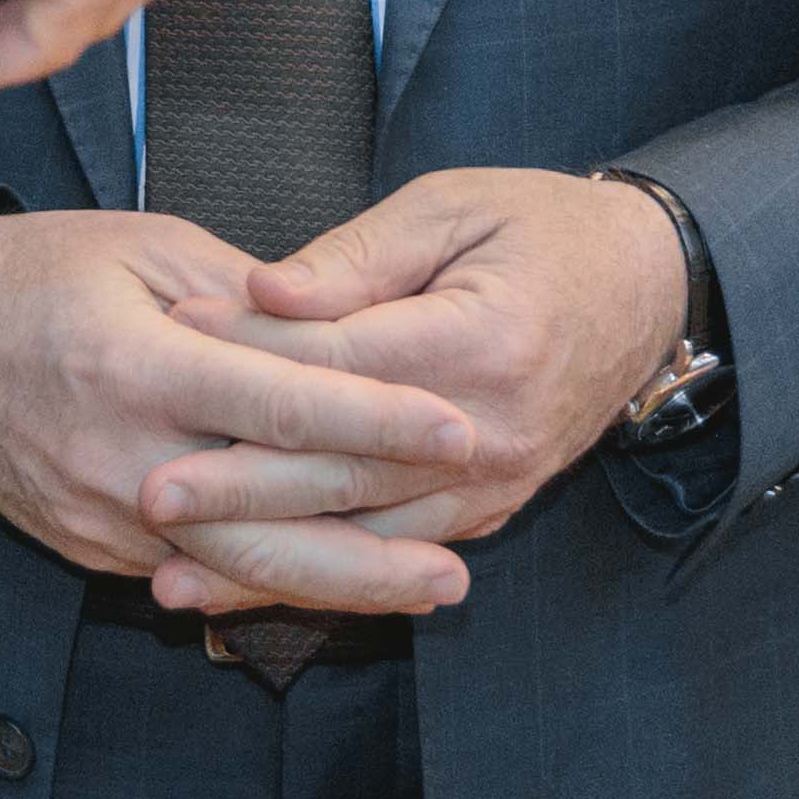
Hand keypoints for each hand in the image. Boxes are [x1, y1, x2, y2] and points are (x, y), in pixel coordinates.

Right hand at [0, 210, 480, 603]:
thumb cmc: (41, 273)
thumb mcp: (146, 246)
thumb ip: (250, 297)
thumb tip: (343, 329)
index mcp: (138, 361)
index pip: (278, 403)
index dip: (374, 421)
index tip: (455, 429)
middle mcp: (121, 453)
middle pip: (267, 519)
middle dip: (374, 546)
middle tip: (461, 561)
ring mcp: (102, 514)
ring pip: (237, 570)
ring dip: (338, 586)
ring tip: (427, 588)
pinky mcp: (91, 547)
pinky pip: (194, 573)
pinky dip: (271, 583)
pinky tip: (342, 584)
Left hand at [131, 169, 694, 613]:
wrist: (649, 290)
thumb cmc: (542, 229)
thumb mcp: (453, 207)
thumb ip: (356, 258)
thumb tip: (261, 290)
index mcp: (480, 342)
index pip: (342, 361)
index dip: (252, 350)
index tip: (172, 336)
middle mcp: (489, 432)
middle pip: (343, 470)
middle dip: (239, 489)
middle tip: (148, 494)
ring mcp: (492, 485)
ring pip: (362, 537)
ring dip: (266, 562)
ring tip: (172, 575)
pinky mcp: (488, 513)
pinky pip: (393, 557)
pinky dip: (319, 579)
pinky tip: (248, 591)